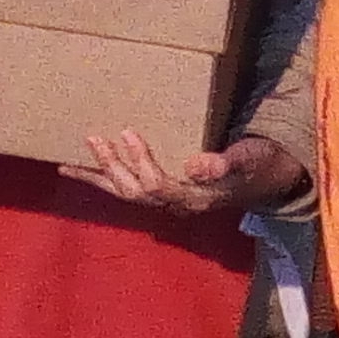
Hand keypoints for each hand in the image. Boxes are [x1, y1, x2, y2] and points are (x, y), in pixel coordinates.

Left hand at [61, 131, 307, 215]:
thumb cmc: (260, 164)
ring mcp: (169, 201)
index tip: (128, 133)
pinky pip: (129, 189)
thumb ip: (224, 163)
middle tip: (94, 138)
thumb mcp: (250, 158)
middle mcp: (177, 204)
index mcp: (196, 198)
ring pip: (127, 194)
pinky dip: (105, 180)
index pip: (159, 186)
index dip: (141, 162)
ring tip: (71, 161)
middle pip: (135, 193)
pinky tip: (84, 168)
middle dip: (112, 167)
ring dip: (101, 177)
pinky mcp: (165, 192)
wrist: (268, 178)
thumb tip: (195, 166)